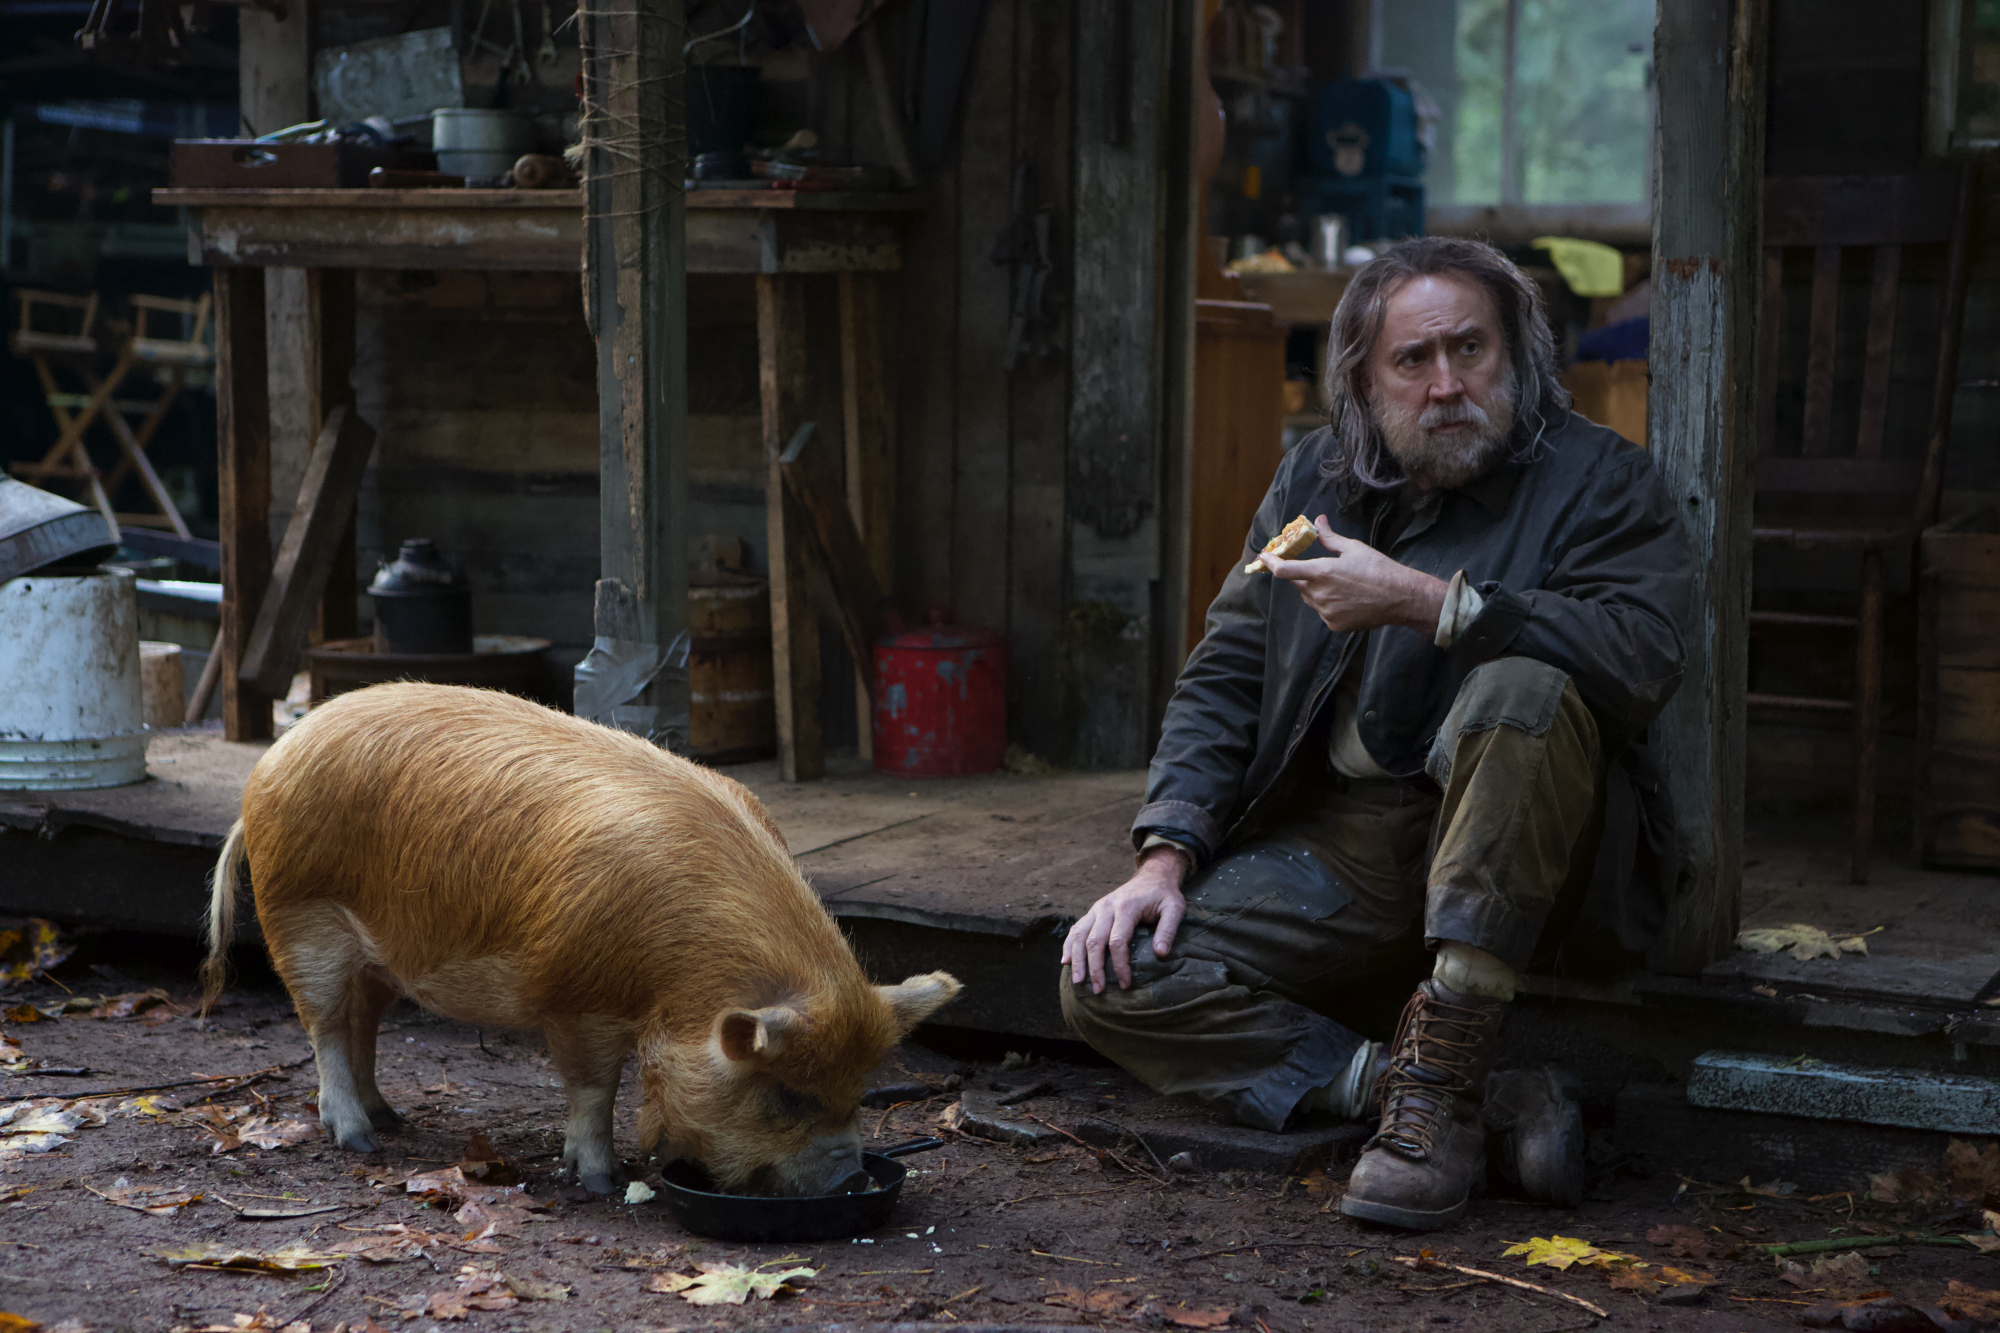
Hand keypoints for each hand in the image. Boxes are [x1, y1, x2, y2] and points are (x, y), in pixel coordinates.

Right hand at [1061, 846, 1189, 993]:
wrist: (1152, 876)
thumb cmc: (1164, 895)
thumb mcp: (1174, 908)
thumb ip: (1168, 930)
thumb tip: (1160, 954)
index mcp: (1126, 907)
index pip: (1117, 941)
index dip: (1119, 965)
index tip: (1125, 983)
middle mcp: (1106, 907)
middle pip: (1094, 941)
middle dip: (1094, 968)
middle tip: (1098, 990)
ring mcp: (1097, 908)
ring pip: (1080, 935)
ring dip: (1077, 960)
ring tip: (1078, 981)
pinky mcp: (1093, 912)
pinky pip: (1076, 929)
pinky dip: (1069, 945)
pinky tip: (1066, 961)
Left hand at [1262, 515, 1448, 635]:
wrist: (1400, 598)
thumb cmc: (1378, 569)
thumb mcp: (1353, 548)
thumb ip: (1330, 538)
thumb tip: (1318, 520)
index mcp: (1322, 572)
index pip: (1285, 570)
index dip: (1271, 563)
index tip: (1264, 558)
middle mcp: (1320, 594)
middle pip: (1299, 584)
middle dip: (1304, 576)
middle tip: (1323, 570)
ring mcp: (1326, 612)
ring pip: (1311, 599)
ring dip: (1317, 591)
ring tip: (1343, 585)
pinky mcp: (1334, 624)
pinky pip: (1323, 612)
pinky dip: (1329, 605)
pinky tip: (1349, 599)